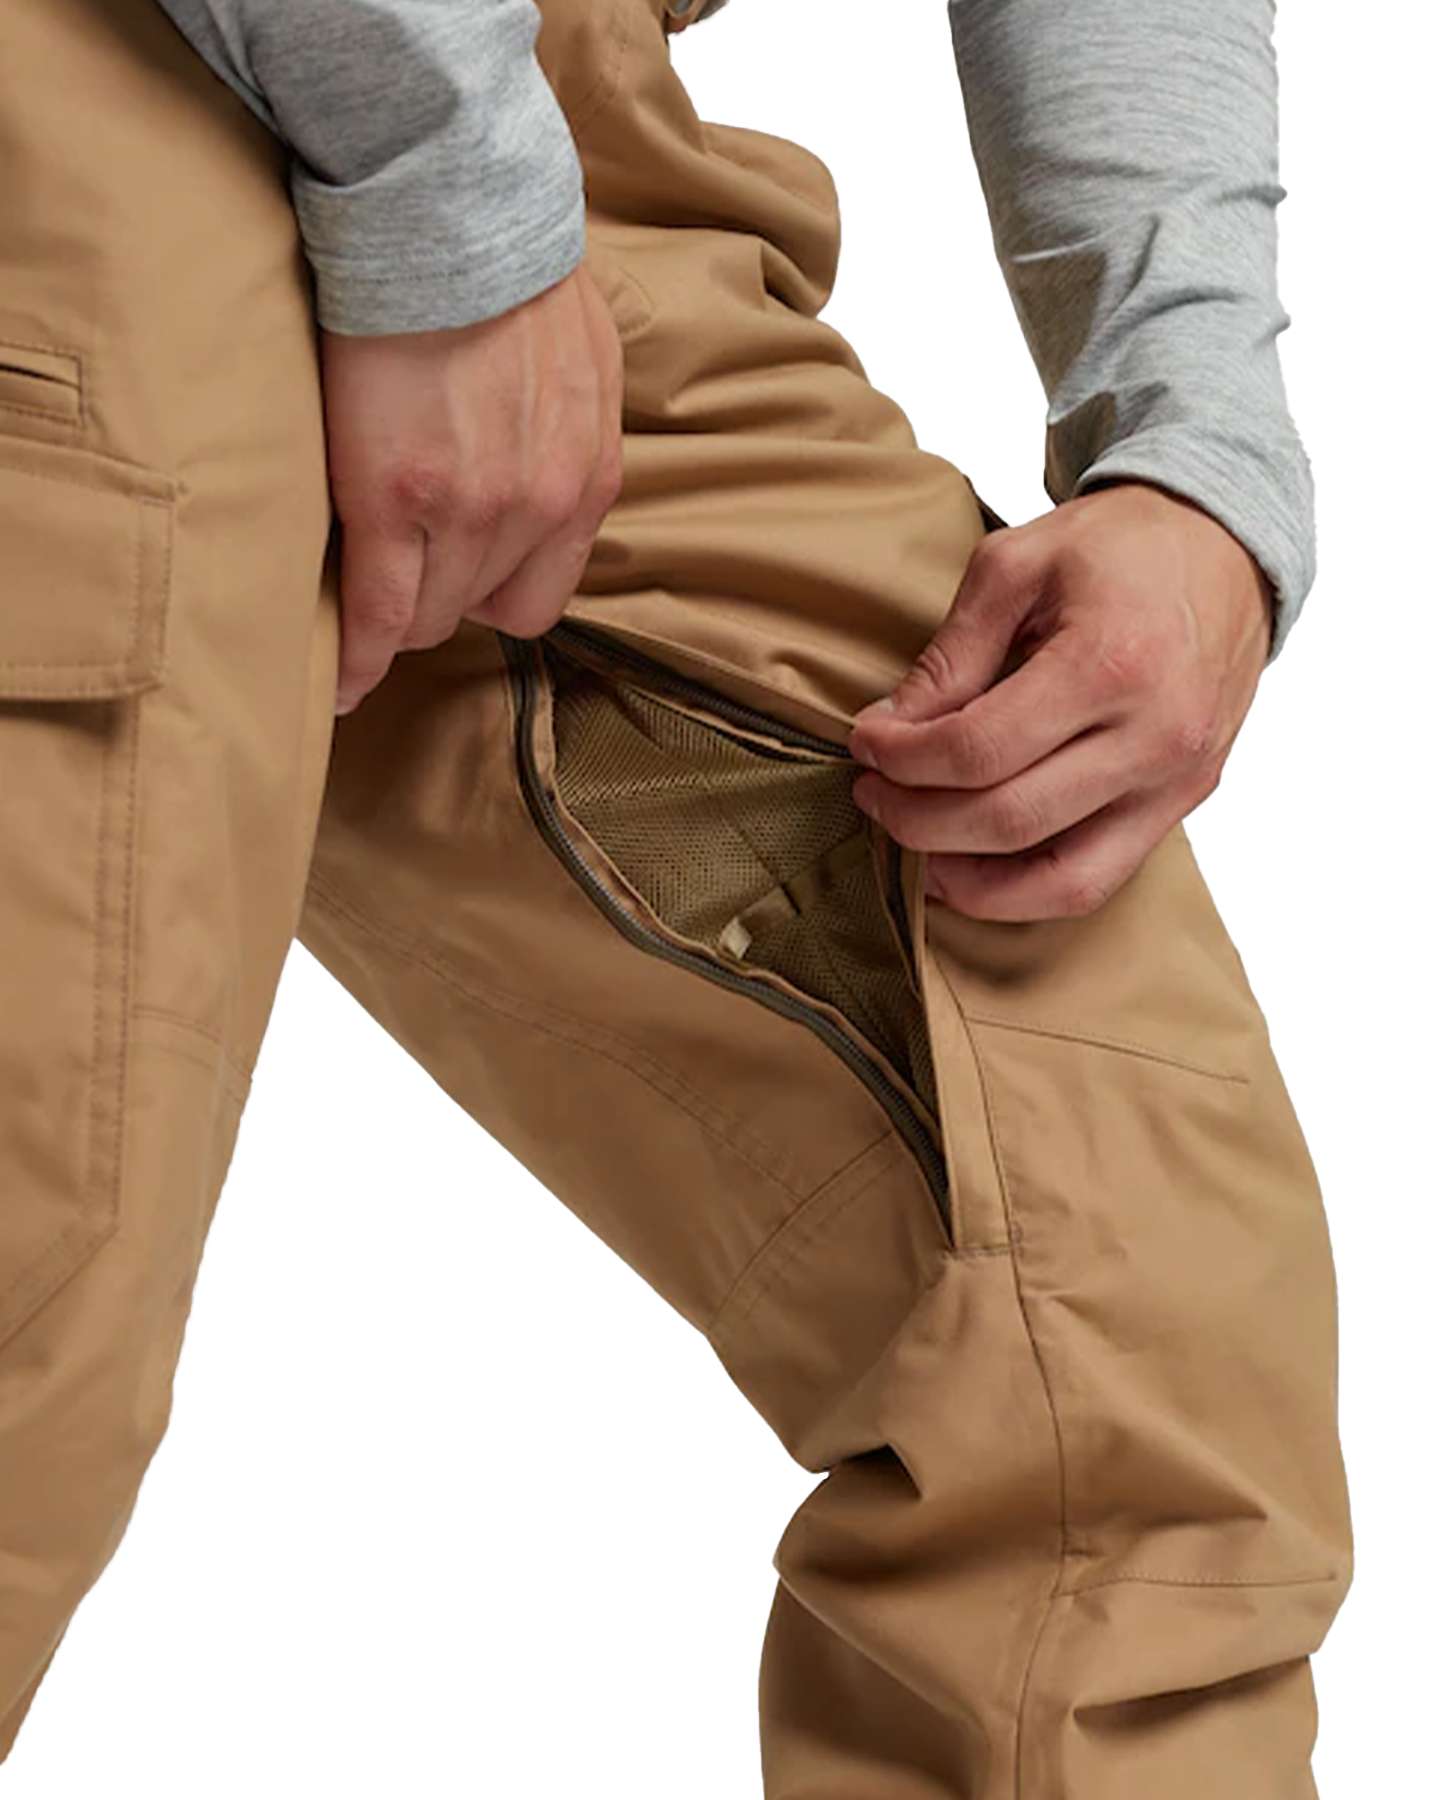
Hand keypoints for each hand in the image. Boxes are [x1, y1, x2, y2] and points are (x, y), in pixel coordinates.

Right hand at [320, 262, 623, 714]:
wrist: (444, 209)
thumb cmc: (499, 263)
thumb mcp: (577, 357)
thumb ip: (568, 427)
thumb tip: (540, 448)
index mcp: (587, 477)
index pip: (539, 593)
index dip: (488, 595)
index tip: (451, 593)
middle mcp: (542, 507)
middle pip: (480, 608)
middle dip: (438, 599)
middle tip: (392, 576)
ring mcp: (474, 511)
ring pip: (428, 616)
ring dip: (394, 612)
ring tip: (356, 602)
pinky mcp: (399, 501)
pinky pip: (379, 613)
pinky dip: (357, 653)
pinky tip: (341, 675)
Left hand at [847, 481, 1275, 921]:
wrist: (1227, 547)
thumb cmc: (1123, 547)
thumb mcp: (1016, 564)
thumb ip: (951, 654)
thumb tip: (893, 727)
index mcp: (1110, 663)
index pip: (978, 749)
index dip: (903, 758)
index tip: (867, 741)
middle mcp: (1155, 736)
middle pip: (1009, 820)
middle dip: (917, 819)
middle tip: (873, 793)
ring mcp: (1176, 782)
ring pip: (1057, 882)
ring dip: (967, 880)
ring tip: (915, 849)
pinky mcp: (1182, 804)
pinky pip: (1096, 881)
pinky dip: (1024, 891)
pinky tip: (972, 867)